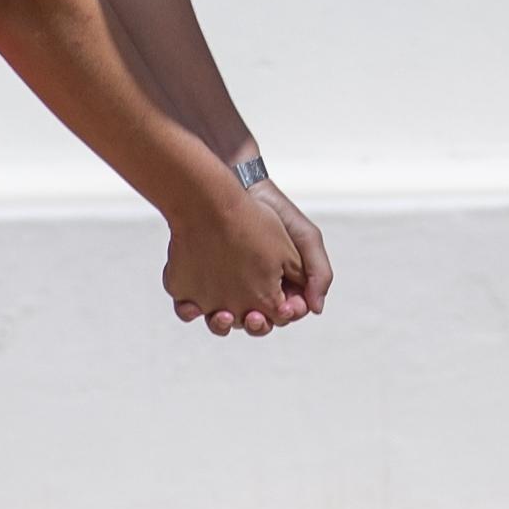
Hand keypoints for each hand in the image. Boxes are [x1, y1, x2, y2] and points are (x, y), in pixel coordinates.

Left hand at [165, 177, 328, 335]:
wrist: (236, 184)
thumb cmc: (274, 211)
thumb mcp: (304, 237)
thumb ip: (318, 272)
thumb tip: (316, 309)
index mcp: (279, 287)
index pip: (284, 315)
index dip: (285, 316)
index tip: (284, 309)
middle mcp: (249, 292)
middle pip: (253, 324)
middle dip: (255, 325)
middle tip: (253, 317)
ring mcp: (220, 288)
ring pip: (222, 320)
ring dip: (223, 325)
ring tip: (222, 315)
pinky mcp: (195, 281)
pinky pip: (191, 306)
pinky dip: (191, 311)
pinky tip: (193, 307)